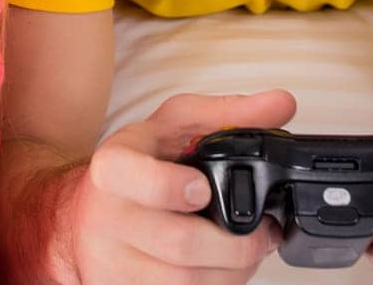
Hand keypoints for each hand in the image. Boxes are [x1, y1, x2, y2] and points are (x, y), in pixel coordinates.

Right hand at [65, 90, 295, 284]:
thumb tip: (281, 104)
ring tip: (248, 252)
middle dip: (236, 244)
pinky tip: (222, 269)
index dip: (170, 186)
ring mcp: (111, 260)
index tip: (202, 189)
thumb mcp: (176, 126)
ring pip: (182, 282)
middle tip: (262, 233)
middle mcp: (106, 215)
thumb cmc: (140, 162)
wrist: (91, 211)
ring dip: (231, 272)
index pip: (131, 178)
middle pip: (178, 242)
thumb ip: (229, 113)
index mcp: (114, 166)